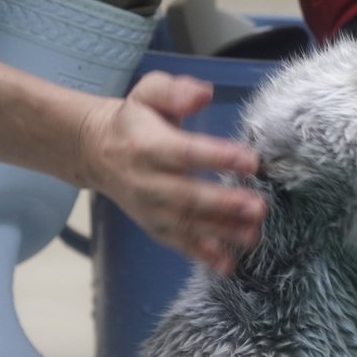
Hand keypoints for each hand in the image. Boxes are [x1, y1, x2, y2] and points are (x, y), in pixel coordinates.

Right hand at [77, 71, 266, 275]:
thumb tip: (202, 93)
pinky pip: (179, 244)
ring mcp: (151, 209)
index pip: (186, 153)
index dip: (219, 157)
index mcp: (149, 146)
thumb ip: (174, 92)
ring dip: (222, 232)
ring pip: (188, 224)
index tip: (252, 161)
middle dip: (224, 204)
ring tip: (253, 235)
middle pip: (188, 196)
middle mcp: (148, 182)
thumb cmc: (134, 121)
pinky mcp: (155, 227)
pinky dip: (202, 256)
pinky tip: (227, 264)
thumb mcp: (148, 93)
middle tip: (258, 207)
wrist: (98, 152)